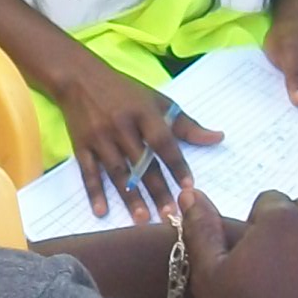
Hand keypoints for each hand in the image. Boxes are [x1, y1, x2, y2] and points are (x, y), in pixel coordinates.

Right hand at [50, 51, 221, 223]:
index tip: (188, 186)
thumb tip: (218, 138)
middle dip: (156, 190)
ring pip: (117, 172)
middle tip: (169, 215)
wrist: (78, 77)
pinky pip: (89, 172)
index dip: (176, 164)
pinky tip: (101, 212)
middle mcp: (121, 126)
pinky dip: (95, 192)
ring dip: (130, 197)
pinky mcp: (81, 146)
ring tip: (142, 219)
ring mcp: (99, 137)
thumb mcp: (157, 100)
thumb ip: (186, 124)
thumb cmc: (124, 91)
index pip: (163, 142)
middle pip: (141, 162)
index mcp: (143, 112)